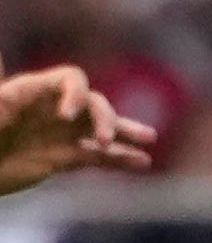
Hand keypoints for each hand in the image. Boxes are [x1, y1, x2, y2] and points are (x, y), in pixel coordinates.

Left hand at [0, 65, 154, 195]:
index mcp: (32, 92)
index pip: (70, 79)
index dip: (77, 93)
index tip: (67, 115)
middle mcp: (52, 109)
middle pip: (92, 103)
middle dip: (104, 118)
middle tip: (104, 139)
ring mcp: (60, 133)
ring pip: (102, 128)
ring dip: (124, 131)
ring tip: (148, 139)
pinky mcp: (64, 158)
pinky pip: (98, 157)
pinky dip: (121, 159)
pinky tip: (142, 162)